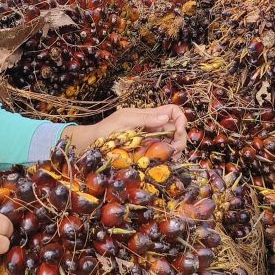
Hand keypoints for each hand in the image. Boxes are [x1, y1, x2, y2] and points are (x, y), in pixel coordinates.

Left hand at [62, 104, 187, 153]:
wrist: (93, 143)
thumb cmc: (107, 129)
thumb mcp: (126, 119)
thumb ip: (146, 118)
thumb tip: (167, 117)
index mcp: (150, 115)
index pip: (173, 111)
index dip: (181, 119)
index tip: (178, 130)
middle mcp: (153, 127)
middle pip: (176, 129)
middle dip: (181, 138)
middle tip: (175, 150)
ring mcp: (150, 140)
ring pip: (172, 143)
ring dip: (175, 149)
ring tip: (170, 158)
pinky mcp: (146, 152)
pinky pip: (162, 154)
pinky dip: (166, 157)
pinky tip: (163, 163)